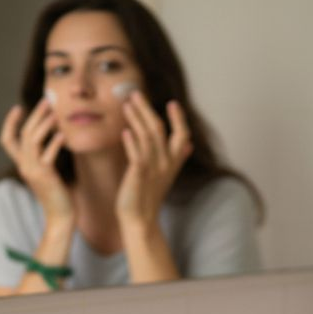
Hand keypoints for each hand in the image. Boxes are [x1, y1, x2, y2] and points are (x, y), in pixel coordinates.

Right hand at [0, 99, 73, 223]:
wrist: (60, 215)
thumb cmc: (57, 193)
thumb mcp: (46, 172)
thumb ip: (43, 156)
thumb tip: (51, 135)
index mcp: (22, 164)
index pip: (7, 140)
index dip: (10, 123)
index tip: (18, 107)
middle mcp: (24, 166)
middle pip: (24, 134)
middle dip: (34, 116)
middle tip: (46, 102)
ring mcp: (33, 171)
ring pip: (33, 141)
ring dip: (44, 125)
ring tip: (55, 114)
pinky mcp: (45, 176)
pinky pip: (48, 155)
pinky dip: (54, 143)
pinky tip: (63, 135)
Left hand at [116, 92, 192, 227]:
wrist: (140, 220)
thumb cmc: (150, 196)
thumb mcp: (166, 175)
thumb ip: (177, 158)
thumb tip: (188, 145)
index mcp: (173, 162)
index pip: (182, 136)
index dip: (179, 119)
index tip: (172, 103)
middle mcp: (165, 164)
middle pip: (159, 130)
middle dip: (147, 109)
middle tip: (135, 93)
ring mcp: (153, 170)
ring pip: (146, 137)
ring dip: (136, 119)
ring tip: (126, 105)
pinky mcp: (139, 176)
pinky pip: (136, 156)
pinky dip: (131, 143)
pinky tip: (125, 132)